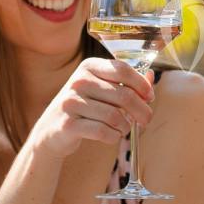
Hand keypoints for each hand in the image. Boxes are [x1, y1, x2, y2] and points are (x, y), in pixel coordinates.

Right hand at [28, 57, 154, 160]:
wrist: (51, 130)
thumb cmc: (84, 108)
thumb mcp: (102, 90)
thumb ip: (127, 83)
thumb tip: (152, 77)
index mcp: (89, 66)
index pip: (123, 70)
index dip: (142, 85)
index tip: (150, 97)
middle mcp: (78, 81)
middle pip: (124, 95)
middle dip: (142, 111)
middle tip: (146, 120)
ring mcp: (71, 102)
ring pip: (115, 116)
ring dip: (125, 126)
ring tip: (123, 128)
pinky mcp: (68, 124)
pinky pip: (102, 131)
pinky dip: (113, 136)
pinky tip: (112, 135)